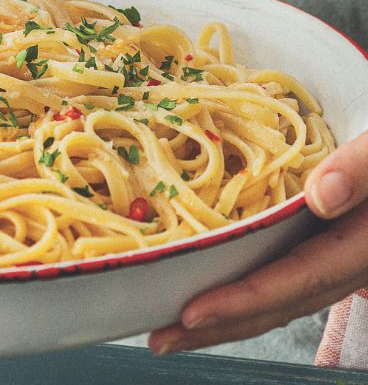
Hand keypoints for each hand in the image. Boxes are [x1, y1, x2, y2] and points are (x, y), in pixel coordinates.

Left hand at [148, 129, 367, 354]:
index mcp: (364, 244)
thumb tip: (322, 196)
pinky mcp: (330, 248)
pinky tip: (213, 288)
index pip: (298, 279)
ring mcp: (342, 260)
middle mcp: (353, 263)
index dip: (244, 300)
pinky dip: (247, 292)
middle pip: (281, 304)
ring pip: (282, 299)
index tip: (191, 313)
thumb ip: (363, 169)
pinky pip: (284, 278)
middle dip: (219, 325)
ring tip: (173, 328)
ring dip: (228, 317)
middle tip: (161, 339)